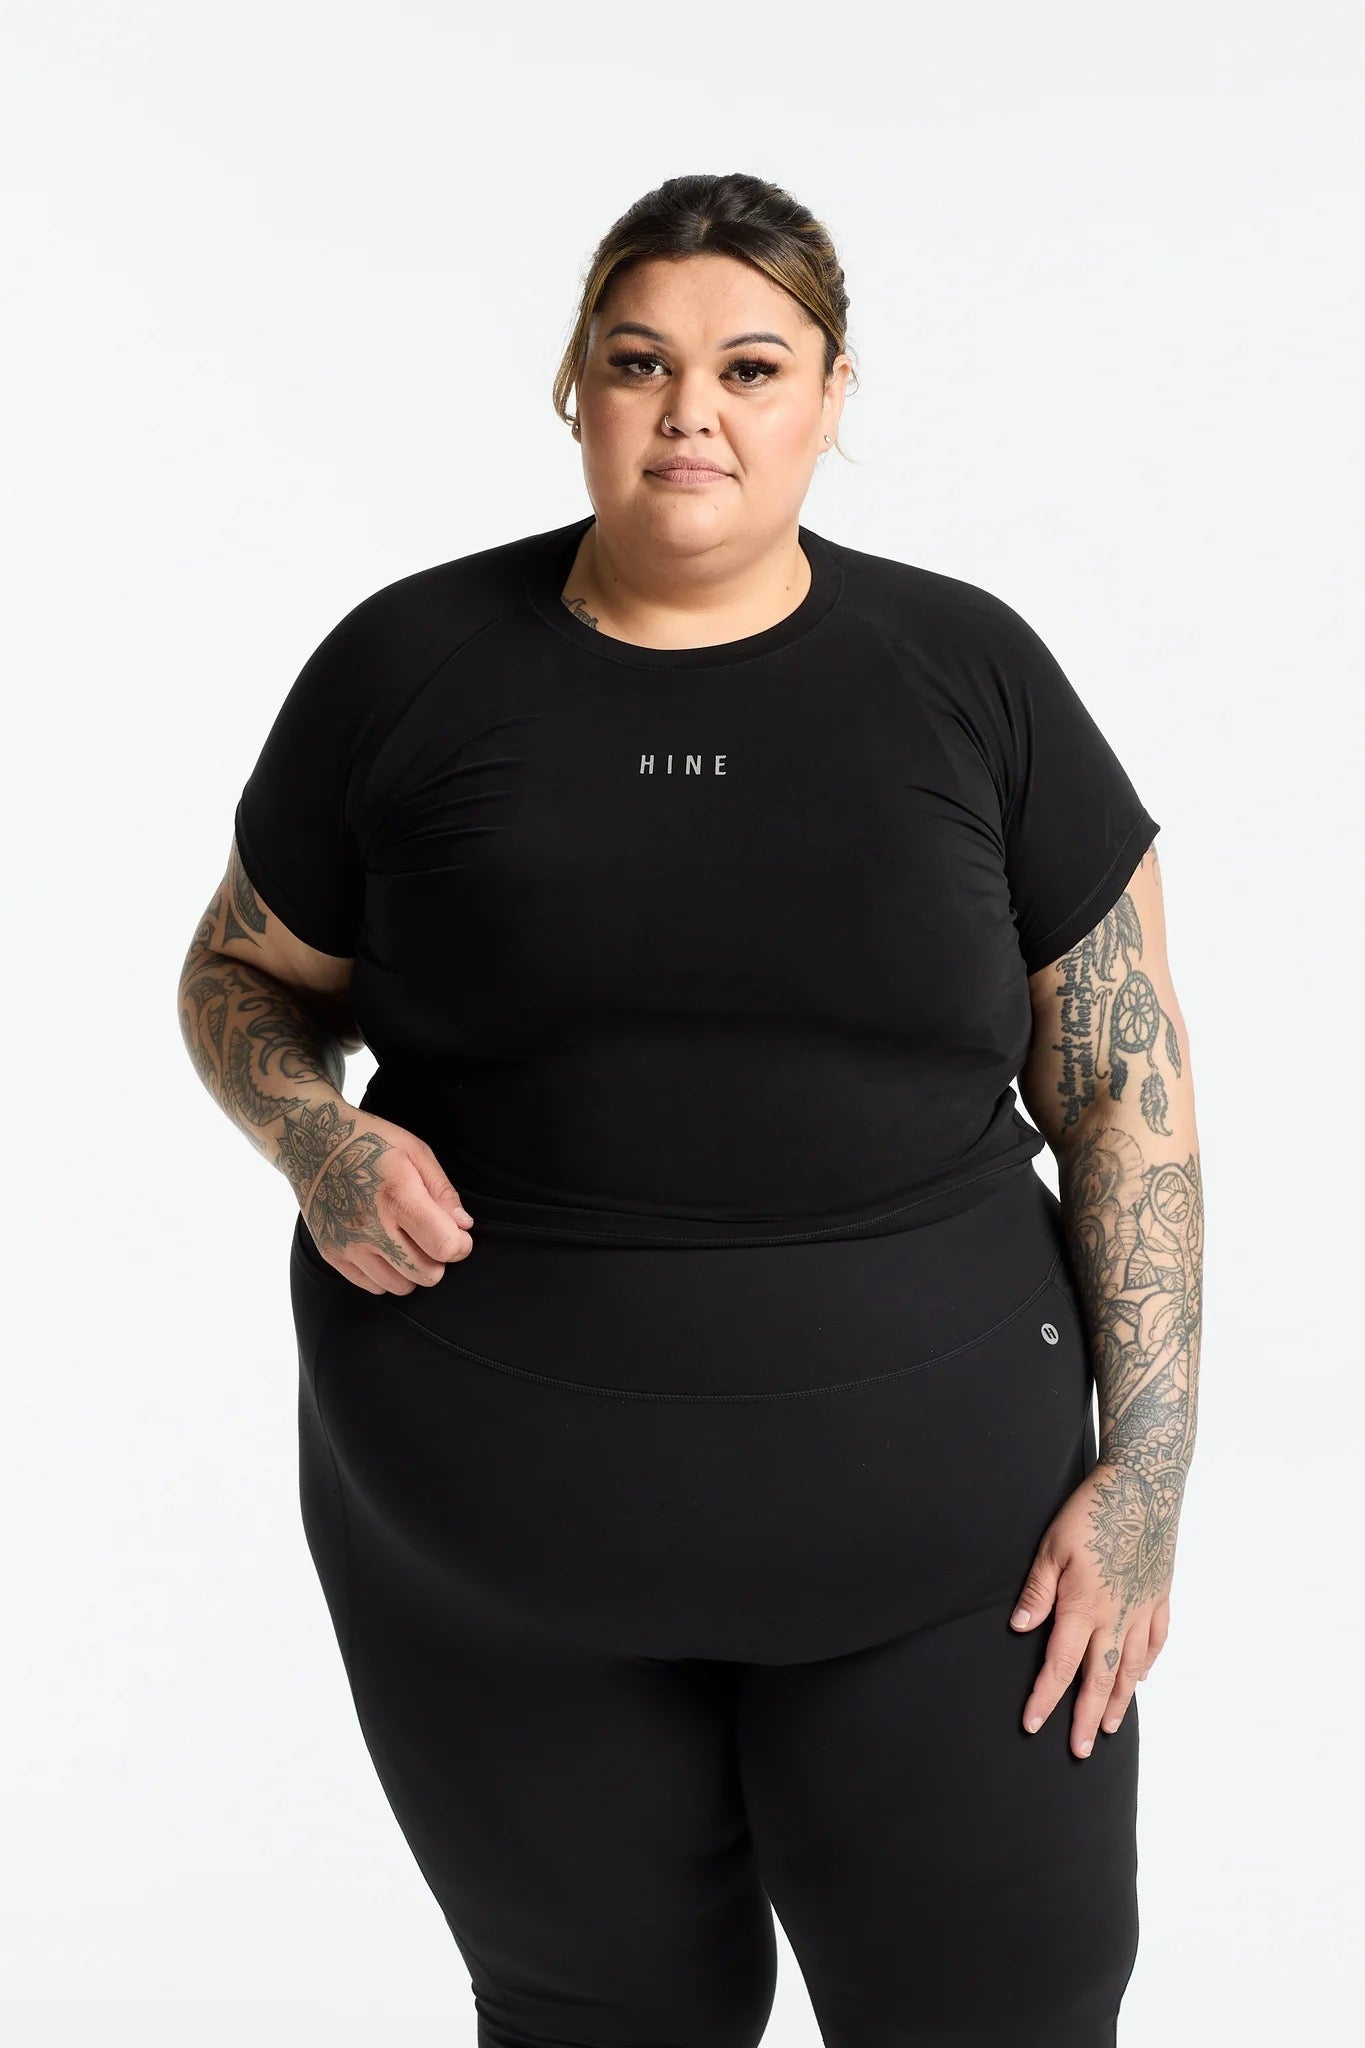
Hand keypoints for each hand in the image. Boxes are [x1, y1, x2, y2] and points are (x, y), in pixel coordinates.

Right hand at [299, 1107, 473, 1293]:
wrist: (311, 1142)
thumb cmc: (370, 1142)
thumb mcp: (415, 1151)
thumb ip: (443, 1191)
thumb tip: (463, 1226)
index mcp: (398, 1196)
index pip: (444, 1246)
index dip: (460, 1246)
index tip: (459, 1236)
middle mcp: (371, 1226)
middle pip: (426, 1275)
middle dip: (439, 1260)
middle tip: (432, 1238)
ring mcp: (348, 1244)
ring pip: (400, 1286)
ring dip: (412, 1270)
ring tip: (406, 1242)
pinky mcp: (331, 1254)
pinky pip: (372, 1286)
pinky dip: (386, 1274)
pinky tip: (384, 1248)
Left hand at [1009, 1460, 1174, 1756]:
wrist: (1144, 1486)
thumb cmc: (1091, 1511)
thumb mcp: (1052, 1546)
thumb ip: (1038, 1592)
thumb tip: (1020, 1629)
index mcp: (1084, 1606)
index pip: (1060, 1664)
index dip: (1045, 1697)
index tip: (1033, 1724)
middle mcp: (1117, 1616)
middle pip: (1100, 1679)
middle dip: (1085, 1717)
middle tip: (1079, 1750)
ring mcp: (1143, 1608)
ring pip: (1131, 1667)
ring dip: (1119, 1701)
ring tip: (1110, 1729)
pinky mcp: (1160, 1596)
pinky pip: (1156, 1641)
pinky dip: (1147, 1663)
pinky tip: (1141, 1677)